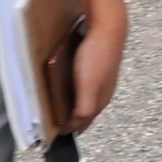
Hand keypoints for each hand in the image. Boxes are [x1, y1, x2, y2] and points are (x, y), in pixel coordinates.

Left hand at [58, 4, 128, 136]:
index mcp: (100, 101)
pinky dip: (74, 92)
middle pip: (85, 113)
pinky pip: (84, 86)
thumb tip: (72, 128)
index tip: (53, 133)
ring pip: (85, 99)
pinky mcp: (98, 67)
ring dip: (72, 106)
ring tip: (58, 106)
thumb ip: (82, 110)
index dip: (68, 129)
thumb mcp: (87, 89)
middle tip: (54, 122)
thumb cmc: (97, 57)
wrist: (108, 28)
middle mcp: (103, 93)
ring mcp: (101, 80)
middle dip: (71, 120)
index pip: (83, 124)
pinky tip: (67, 85)